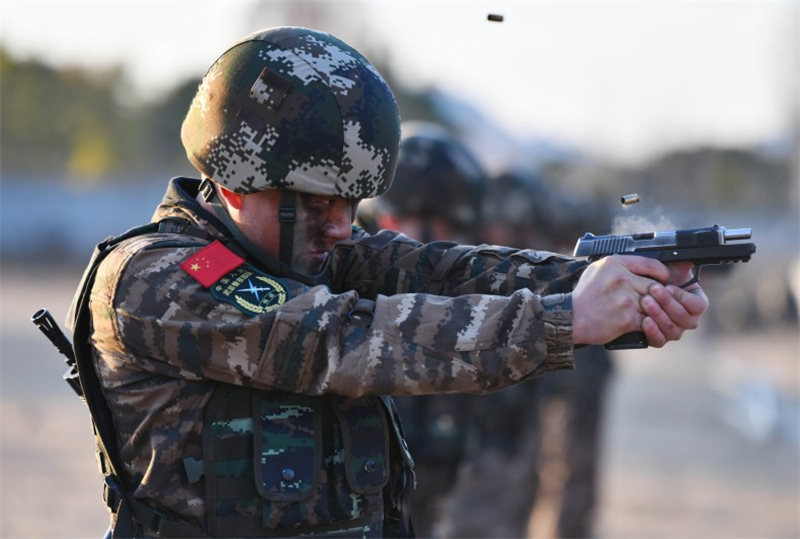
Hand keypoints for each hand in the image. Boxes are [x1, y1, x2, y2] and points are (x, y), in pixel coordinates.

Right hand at [572, 256, 707, 346]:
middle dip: (657, 294)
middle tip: (656, 299)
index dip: (661, 272)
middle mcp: (621, 279)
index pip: (650, 263)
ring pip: (654, 303)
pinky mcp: (627, 318)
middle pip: (654, 285)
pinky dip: (648, 323)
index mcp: (614, 263)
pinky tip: (642, 322)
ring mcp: (625, 299)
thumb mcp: (596, 269)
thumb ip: (619, 265)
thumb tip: (641, 266)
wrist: (571, 318)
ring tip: (648, 311)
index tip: (663, 278)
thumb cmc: (584, 295)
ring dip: (654, 309)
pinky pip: (648, 320)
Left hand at [640, 261, 708, 346]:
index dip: (683, 297)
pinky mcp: (659, 338)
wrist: (638, 289)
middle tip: (653, 290)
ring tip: (645, 301)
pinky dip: (652, 331)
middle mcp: (688, 320)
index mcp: (696, 303)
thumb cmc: (657, 277)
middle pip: (685, 319)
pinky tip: (644, 320)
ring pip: (672, 330)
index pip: (698, 306)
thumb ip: (683, 263)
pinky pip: (659, 341)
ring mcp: (674, 331)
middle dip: (668, 303)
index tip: (669, 287)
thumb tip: (690, 256)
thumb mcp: (671, 267)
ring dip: (658, 315)